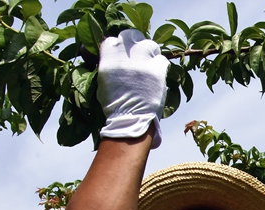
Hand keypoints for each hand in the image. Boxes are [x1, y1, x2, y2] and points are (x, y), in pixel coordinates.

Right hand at [98, 29, 169, 147]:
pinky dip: (160, 65)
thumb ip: (105, 64)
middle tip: (138, 56)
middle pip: (132, 36)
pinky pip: (162, 59)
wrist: (131, 118)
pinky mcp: (156, 69)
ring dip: (149, 52)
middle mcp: (125, 54)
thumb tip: (105, 54)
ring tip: (149, 64)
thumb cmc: (114, 104)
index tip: (123, 54)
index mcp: (108, 56)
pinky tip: (157, 74)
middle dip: (135, 44)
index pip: (113, 39)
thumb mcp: (102, 80)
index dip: (119, 46)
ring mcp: (142, 60)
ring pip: (149, 45)